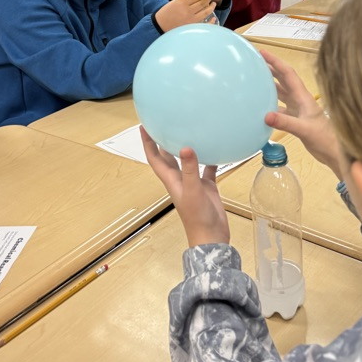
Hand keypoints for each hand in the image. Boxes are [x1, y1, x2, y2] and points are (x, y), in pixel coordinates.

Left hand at [140, 129, 229, 246]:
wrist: (211, 237)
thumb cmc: (198, 218)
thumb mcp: (193, 191)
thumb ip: (190, 170)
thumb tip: (185, 148)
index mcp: (171, 180)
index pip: (155, 158)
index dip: (148, 143)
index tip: (144, 126)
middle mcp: (180, 179)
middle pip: (167, 157)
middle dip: (163, 141)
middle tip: (164, 124)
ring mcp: (193, 183)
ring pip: (187, 161)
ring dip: (186, 148)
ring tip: (189, 131)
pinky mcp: (206, 187)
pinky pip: (207, 169)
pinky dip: (210, 159)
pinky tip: (216, 149)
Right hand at [155, 0, 215, 31]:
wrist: (160, 25)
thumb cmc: (166, 13)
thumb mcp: (174, 2)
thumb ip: (185, 0)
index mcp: (182, 3)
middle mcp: (187, 11)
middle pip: (202, 3)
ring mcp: (191, 20)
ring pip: (205, 12)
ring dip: (211, 7)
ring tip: (213, 4)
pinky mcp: (192, 27)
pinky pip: (204, 24)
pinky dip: (211, 22)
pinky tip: (214, 18)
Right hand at [261, 49, 341, 177]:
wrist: (335, 152)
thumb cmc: (325, 139)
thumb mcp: (304, 130)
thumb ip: (286, 123)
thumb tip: (266, 116)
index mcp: (303, 97)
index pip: (287, 73)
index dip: (275, 61)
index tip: (262, 52)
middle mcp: (300, 100)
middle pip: (283, 79)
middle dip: (271, 68)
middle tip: (256, 61)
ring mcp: (298, 109)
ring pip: (282, 93)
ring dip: (270, 85)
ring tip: (256, 79)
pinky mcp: (296, 119)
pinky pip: (280, 108)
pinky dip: (271, 105)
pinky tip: (262, 107)